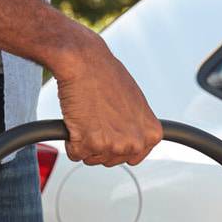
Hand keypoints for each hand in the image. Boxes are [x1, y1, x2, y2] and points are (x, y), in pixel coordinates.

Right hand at [53, 35, 162, 166]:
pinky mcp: (89, 144)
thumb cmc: (107, 76)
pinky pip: (74, 154)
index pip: (134, 156)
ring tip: (87, 114)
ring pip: (92, 158)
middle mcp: (135, 142)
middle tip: (96, 116)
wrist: (84, 61)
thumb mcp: (135, 103)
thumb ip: (137, 126)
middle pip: (112, 160)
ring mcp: (113, 145)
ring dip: (84, 141)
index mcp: (151, 134)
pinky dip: (70, 140)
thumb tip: (131, 137)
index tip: (111, 128)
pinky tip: (76, 118)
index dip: (117, 142)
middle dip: (100, 142)